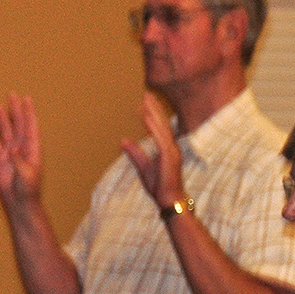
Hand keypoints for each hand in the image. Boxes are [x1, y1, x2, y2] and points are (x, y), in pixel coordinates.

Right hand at [0, 93, 43, 210]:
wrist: (20, 202)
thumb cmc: (29, 190)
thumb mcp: (27, 175)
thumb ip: (20, 161)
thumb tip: (12, 150)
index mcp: (32, 149)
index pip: (30, 126)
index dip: (28, 112)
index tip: (26, 99)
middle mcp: (21, 148)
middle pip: (18, 124)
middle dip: (15, 110)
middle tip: (12, 95)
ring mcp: (10, 153)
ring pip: (5, 132)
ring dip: (2, 119)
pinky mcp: (0, 161)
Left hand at [120, 92, 186, 208]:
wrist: (168, 199)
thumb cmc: (159, 185)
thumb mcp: (142, 167)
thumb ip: (134, 153)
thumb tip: (123, 141)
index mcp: (166, 147)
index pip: (159, 127)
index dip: (151, 114)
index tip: (143, 102)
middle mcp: (170, 146)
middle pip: (162, 123)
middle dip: (154, 108)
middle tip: (146, 94)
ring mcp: (171, 150)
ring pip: (161, 127)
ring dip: (153, 113)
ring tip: (145, 100)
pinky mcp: (169, 156)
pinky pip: (160, 138)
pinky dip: (153, 127)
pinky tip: (147, 117)